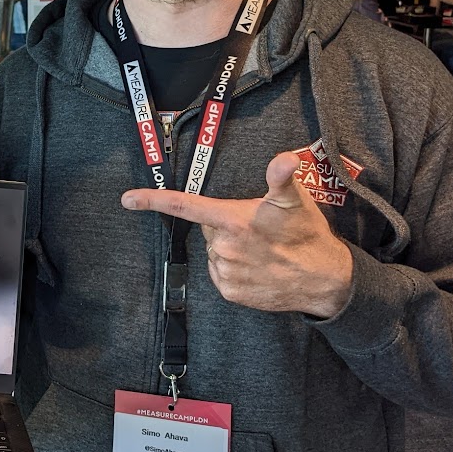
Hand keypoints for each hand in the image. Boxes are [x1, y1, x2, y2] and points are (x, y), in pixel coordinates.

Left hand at [121, 152, 353, 318]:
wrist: (325, 279)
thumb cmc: (307, 233)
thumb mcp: (295, 199)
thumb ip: (281, 177)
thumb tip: (285, 159)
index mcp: (233, 220)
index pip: (185, 206)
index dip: (153, 200)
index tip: (127, 199)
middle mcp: (224, 247)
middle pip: (209, 228)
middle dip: (226, 225)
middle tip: (257, 228)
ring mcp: (227, 272)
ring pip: (215, 251)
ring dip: (231, 247)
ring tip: (262, 249)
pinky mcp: (231, 292)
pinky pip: (221, 273)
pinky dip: (234, 268)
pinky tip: (257, 266)